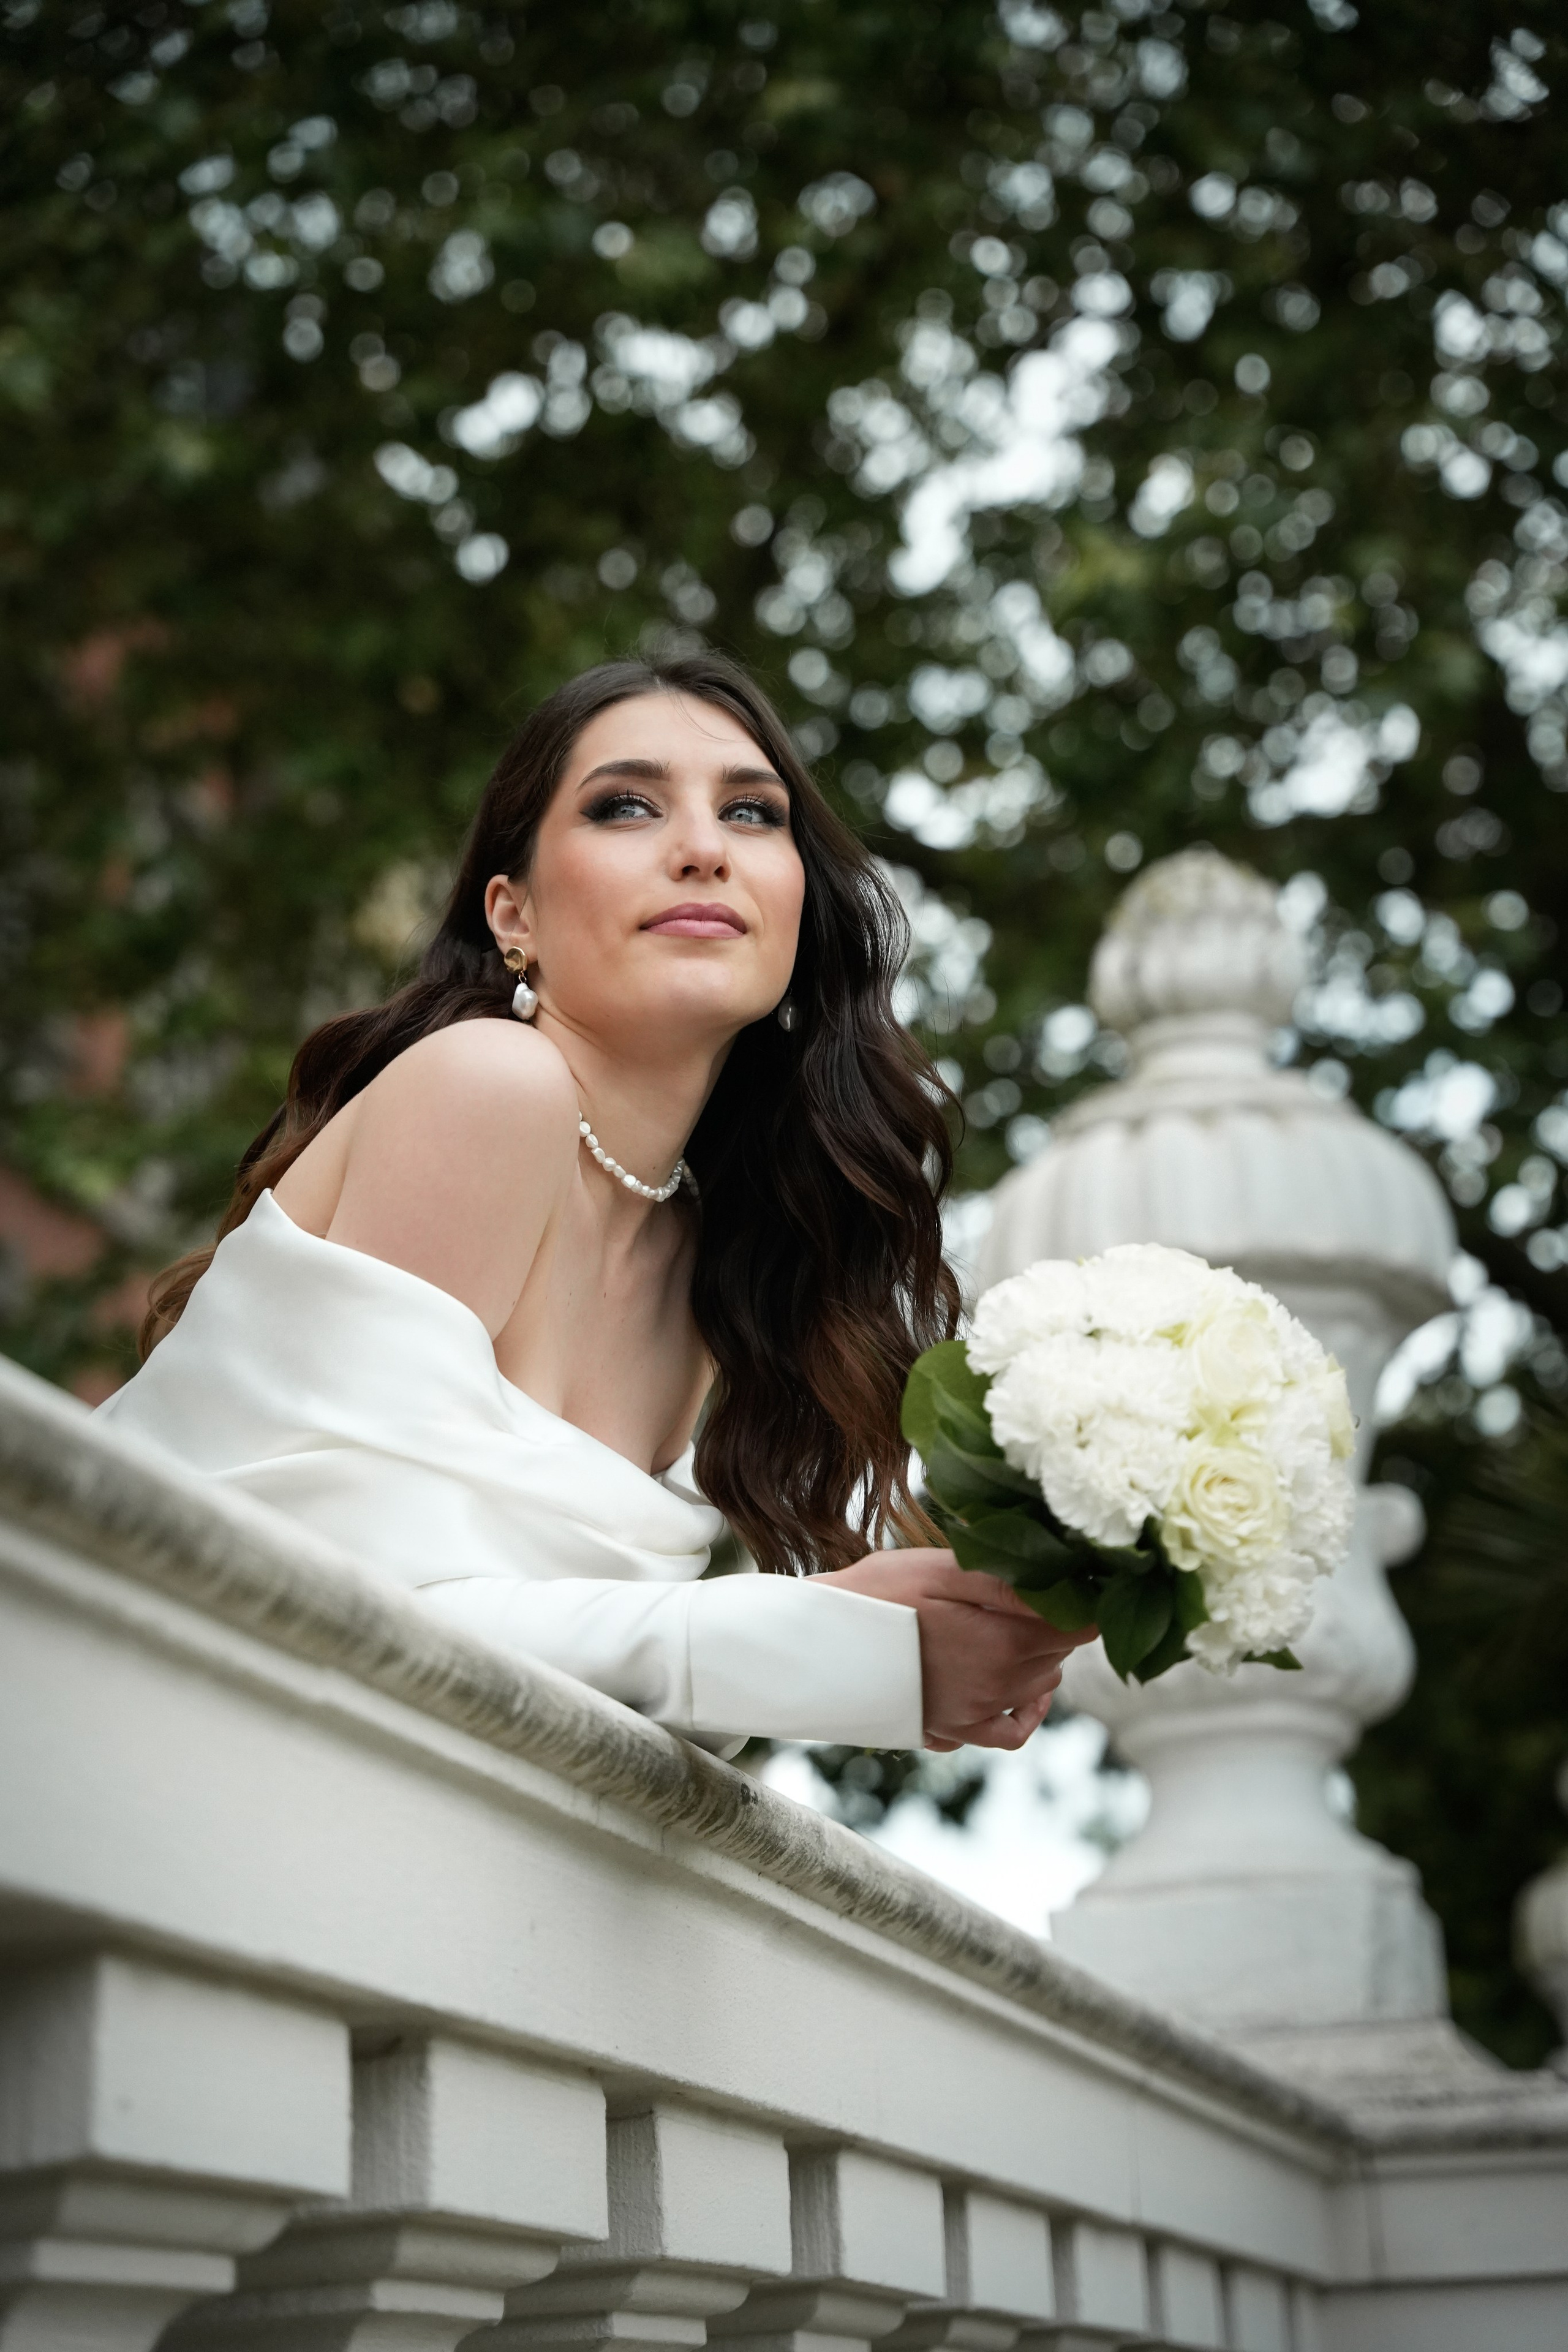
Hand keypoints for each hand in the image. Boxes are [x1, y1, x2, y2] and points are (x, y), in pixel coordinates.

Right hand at [812, 1548, 1098, 1751]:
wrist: (817, 1642)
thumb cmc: (876, 1593)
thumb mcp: (943, 1569)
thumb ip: (1009, 1582)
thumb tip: (1068, 1585)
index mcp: (1004, 1645)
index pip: (1079, 1627)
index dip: (1081, 1598)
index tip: (1069, 1575)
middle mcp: (998, 1688)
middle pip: (1059, 1654)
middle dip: (1056, 1622)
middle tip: (1031, 1587)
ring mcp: (975, 1715)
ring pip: (1038, 1686)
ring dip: (1039, 1655)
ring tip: (1012, 1620)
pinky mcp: (951, 1730)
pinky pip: (1009, 1732)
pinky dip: (1024, 1711)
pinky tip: (1020, 1688)